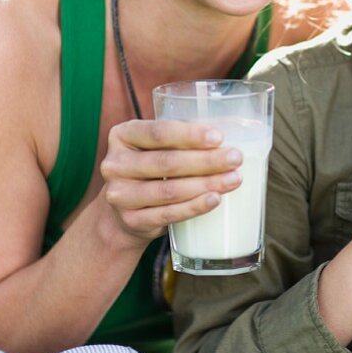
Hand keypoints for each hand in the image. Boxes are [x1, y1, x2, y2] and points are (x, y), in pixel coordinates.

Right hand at [99, 119, 243, 246]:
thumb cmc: (150, 170)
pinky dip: (194, 207)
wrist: (122, 212)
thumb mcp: (155, 147)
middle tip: (235, 158)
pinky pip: (168, 214)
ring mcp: (120, 195)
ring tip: (233, 179)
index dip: (189, 135)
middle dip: (206, 160)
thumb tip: (227, 135)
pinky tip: (214, 199)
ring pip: (169, 190)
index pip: (157, 132)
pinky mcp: (131, 220)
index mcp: (122, 135)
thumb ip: (181, 139)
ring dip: (205, 184)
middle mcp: (115, 164)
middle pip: (166, 162)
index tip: (219, 136)